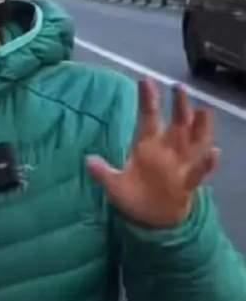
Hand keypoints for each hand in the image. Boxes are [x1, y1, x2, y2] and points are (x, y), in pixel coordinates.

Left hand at [87, 79, 218, 227]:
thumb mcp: (114, 186)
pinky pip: (199, 171)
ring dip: (200, 127)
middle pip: (177, 123)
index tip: (145, 80)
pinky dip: (206, 163)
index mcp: (146, 146)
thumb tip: (88, 160)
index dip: (148, 100)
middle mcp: (167, 150)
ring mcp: (180, 164)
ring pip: (195, 141)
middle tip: (178, 87)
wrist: (151, 220)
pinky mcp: (188, 182)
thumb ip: (103, 173)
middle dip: (179, 105)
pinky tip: (213, 152)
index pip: (148, 117)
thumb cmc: (134, 197)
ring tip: (203, 111)